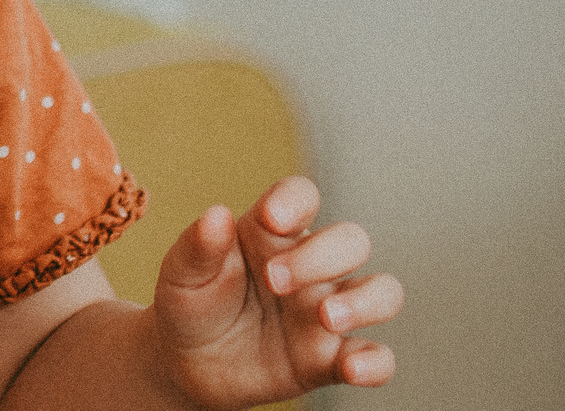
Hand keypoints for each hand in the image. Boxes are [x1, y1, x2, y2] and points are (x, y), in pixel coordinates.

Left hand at [153, 175, 401, 403]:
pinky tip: (352, 368)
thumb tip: (216, 214)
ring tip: (327, 317)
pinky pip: (377, 358)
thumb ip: (198, 246)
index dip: (296, 200)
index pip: (301, 196)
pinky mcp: (331, 359)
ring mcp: (326, 312)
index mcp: (271, 233)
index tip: (274, 218)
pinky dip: (375, 363)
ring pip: (382, 291)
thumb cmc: (191, 304)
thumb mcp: (181, 274)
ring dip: (365, 301)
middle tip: (274, 282)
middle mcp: (309, 267)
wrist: (187, 365)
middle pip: (350, 241)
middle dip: (321, 257)